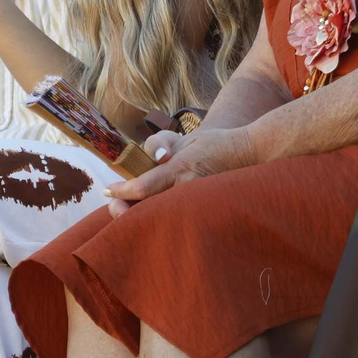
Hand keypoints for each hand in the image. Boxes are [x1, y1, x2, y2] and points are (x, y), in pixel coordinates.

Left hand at [104, 128, 257, 216]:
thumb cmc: (215, 144)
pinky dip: (158, 219)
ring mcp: (196, 203)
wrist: (248, 155)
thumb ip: (164, 146)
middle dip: (125, 211)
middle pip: (146, 210)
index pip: (143, 187)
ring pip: (158, 218)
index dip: (122, 192)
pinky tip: (149, 216)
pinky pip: (174, 218)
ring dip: (139, 217)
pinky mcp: (202, 211)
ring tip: (127, 211)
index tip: (109, 191)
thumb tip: (152, 159)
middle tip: (114, 204)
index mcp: (181, 169)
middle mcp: (187, 189)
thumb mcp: (187, 139)